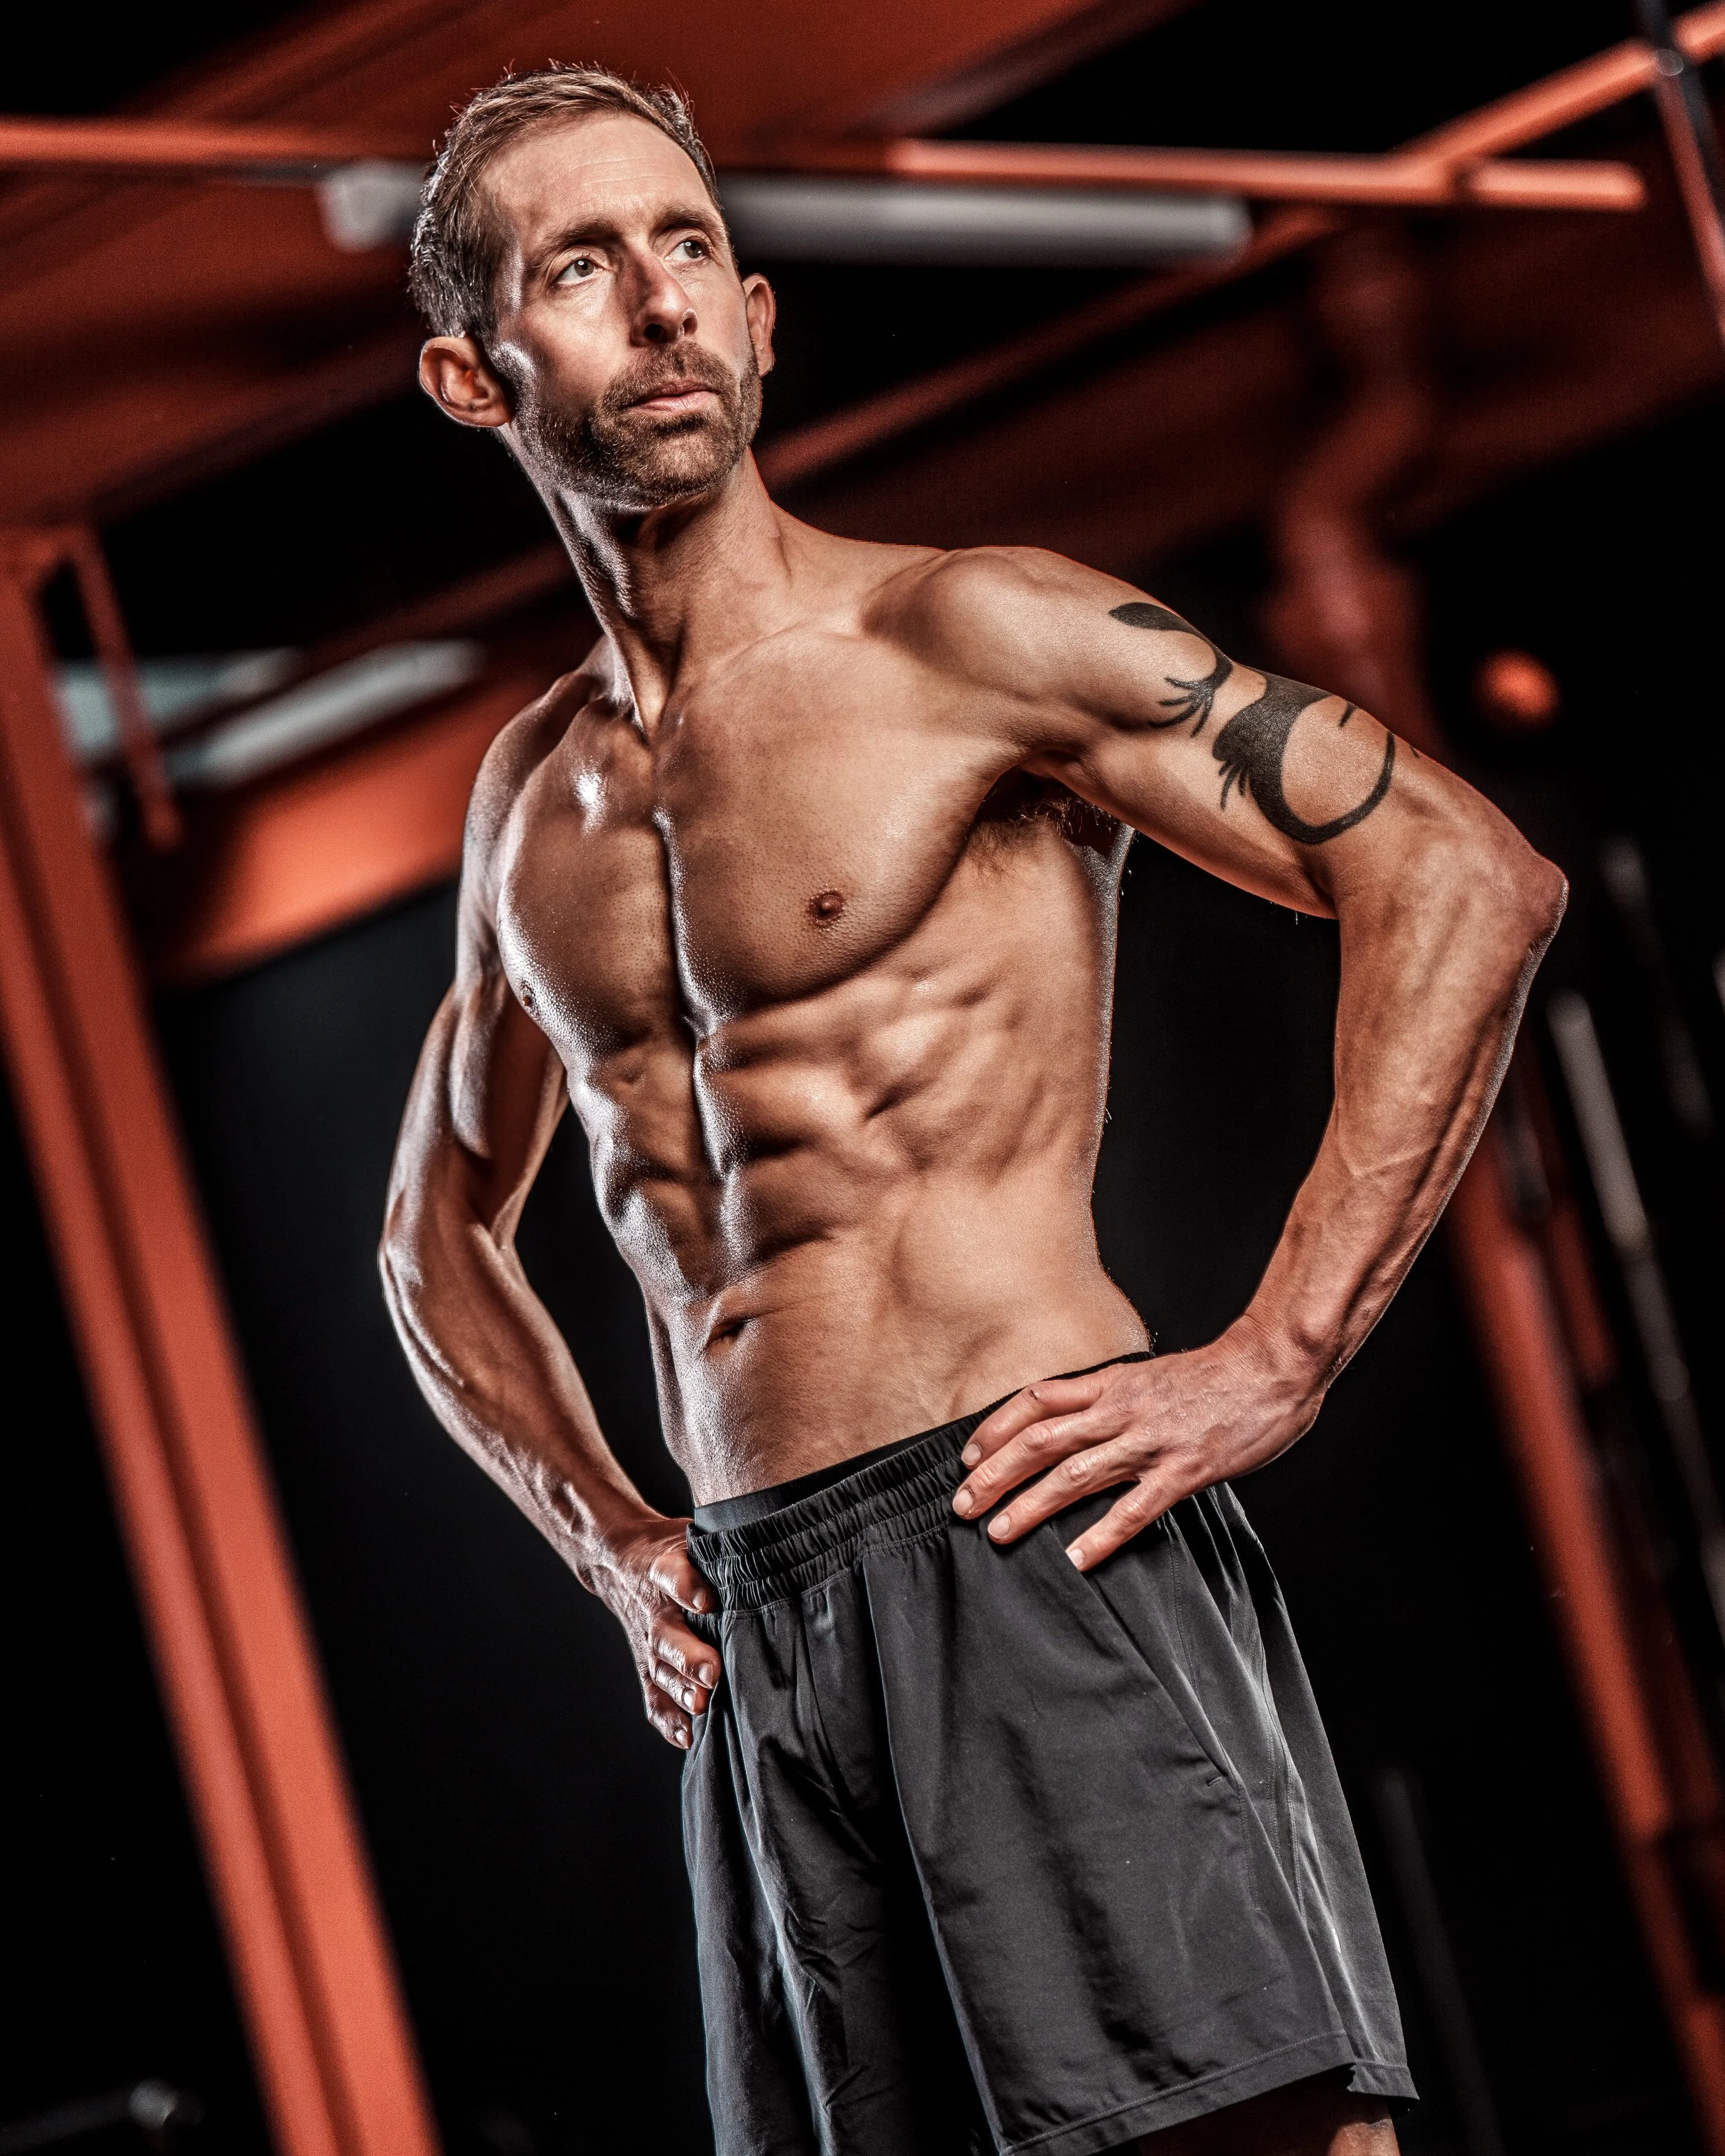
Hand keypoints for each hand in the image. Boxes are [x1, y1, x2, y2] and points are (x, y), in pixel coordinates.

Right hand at [590, 1513, 720, 1748]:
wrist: (621, 1559)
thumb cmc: (678, 1550)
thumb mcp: (694, 1535)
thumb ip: (726, 1546)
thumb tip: (781, 1545)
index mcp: (665, 1567)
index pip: (672, 1573)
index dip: (687, 1586)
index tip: (706, 1600)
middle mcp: (655, 1608)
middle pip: (667, 1632)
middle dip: (688, 1655)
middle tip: (711, 1671)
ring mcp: (647, 1640)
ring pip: (660, 1668)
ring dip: (679, 1689)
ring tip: (700, 1705)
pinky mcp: (647, 1665)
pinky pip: (653, 1694)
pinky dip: (667, 1717)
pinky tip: (686, 1736)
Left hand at [949, 1324, 1321, 1568]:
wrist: (1272, 1365)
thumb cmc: (1215, 1376)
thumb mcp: (1150, 1377)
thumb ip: (1113, 1398)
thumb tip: (1075, 1421)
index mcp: (1111, 1385)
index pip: (1036, 1401)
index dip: (995, 1429)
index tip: (968, 1458)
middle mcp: (1121, 1410)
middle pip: (1041, 1441)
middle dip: (995, 1475)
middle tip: (963, 1505)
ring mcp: (1151, 1441)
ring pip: (1076, 1474)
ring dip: (1031, 1505)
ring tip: (999, 1532)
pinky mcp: (1185, 1470)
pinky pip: (1135, 1507)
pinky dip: (1102, 1534)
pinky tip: (1076, 1558)